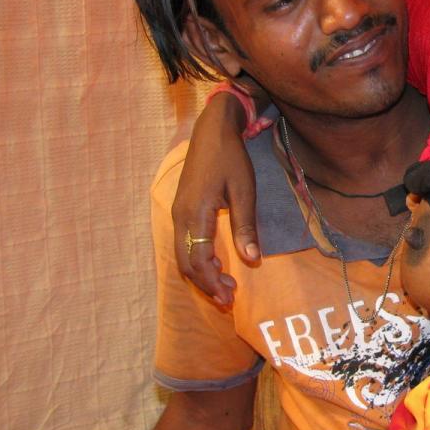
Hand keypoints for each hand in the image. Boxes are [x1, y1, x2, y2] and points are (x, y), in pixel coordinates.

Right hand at [172, 91, 260, 304]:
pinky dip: (197, 259)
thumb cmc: (231, 158)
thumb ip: (245, 226)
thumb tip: (252, 259)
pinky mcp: (181, 210)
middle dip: (206, 283)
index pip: (198, 259)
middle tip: (229, 298)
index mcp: (195, 213)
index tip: (232, 295)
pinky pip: (184, 243)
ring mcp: (178, 213)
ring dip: (201, 274)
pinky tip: (215, 264)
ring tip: (224, 285)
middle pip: (186, 263)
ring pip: (182, 255)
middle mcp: (180, 216)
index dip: (213, 281)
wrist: (212, 131)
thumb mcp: (244, 191)